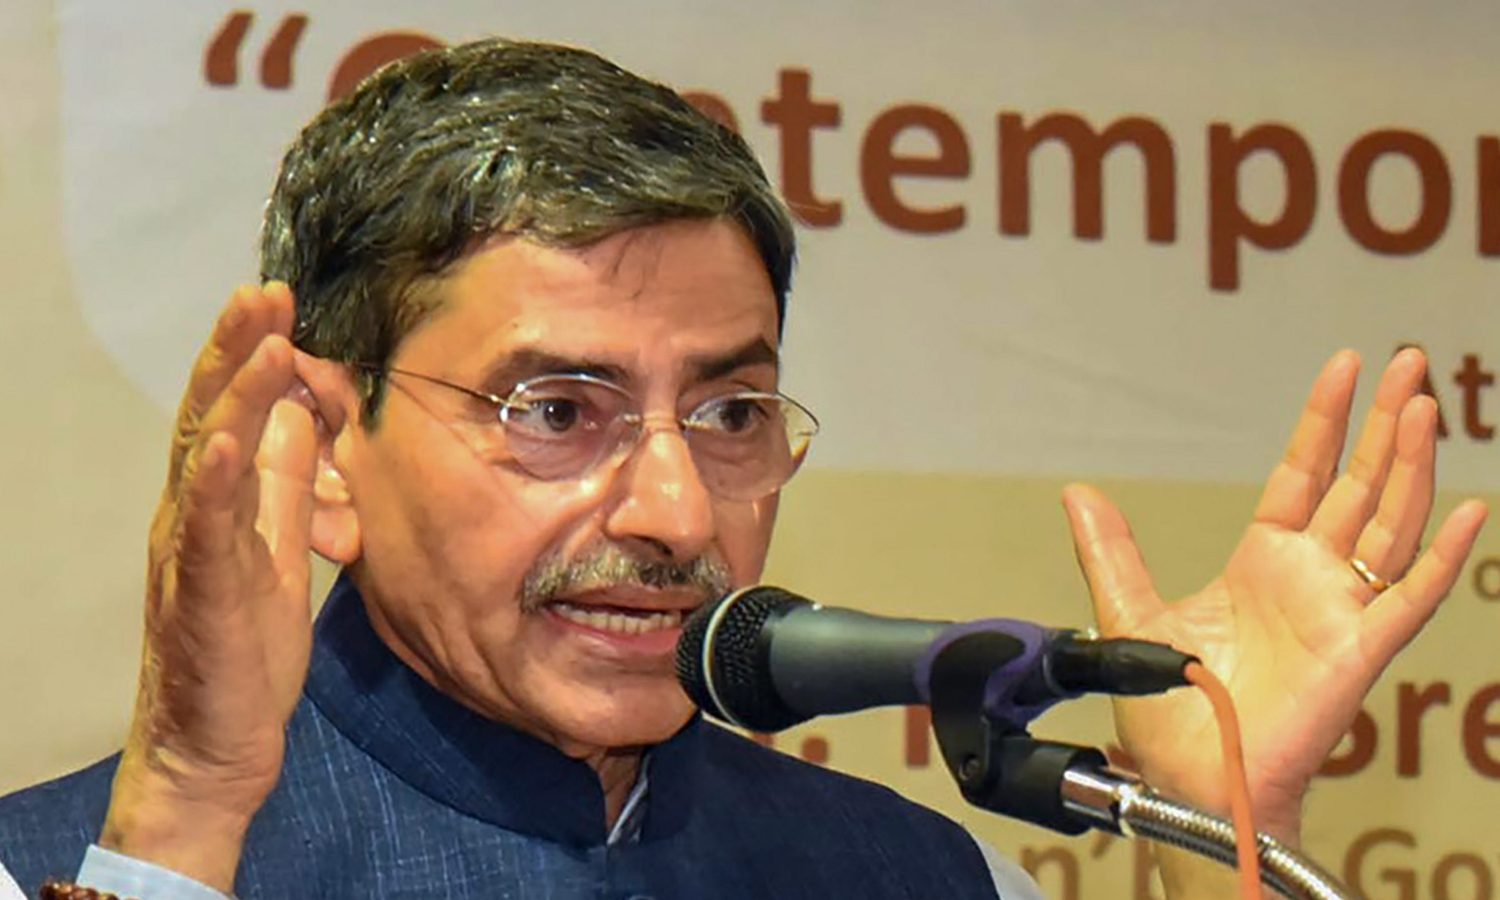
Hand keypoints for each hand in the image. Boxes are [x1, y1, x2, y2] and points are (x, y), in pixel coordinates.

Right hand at [100, 283, 317, 890]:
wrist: (218, 741)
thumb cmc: (247, 646)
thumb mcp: (279, 545)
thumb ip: (284, 482)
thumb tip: (305, 414)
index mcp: (216, 502)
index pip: (229, 410)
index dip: (251, 353)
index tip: (282, 299)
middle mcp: (191, 514)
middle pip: (207, 415)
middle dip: (237, 349)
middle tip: (267, 290)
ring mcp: (190, 551)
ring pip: (204, 457)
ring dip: (233, 395)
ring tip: (264, 341)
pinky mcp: (200, 594)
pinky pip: (204, 530)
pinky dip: (213, 480)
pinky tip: (227, 438)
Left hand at [1062, 348, 1486, 845]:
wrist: (1190, 776)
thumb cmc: (1171, 709)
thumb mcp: (1128, 612)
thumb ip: (1110, 551)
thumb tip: (1078, 492)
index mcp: (1263, 563)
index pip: (1303, 474)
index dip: (1323, 422)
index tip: (1343, 367)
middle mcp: (1311, 579)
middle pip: (1358, 485)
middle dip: (1384, 424)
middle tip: (1410, 361)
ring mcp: (1340, 611)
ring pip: (1390, 524)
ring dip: (1410, 466)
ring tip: (1423, 407)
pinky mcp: (1358, 651)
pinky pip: (1410, 598)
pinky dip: (1443, 558)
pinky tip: (1468, 512)